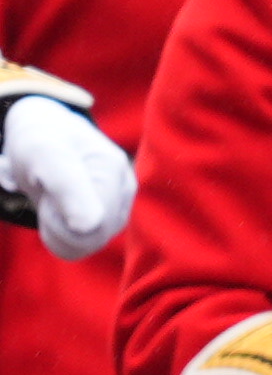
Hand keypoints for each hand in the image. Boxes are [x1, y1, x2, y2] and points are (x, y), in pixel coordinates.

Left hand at [3, 94, 129, 257]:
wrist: (47, 132)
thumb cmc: (42, 141)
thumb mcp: (44, 155)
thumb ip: (69, 188)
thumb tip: (90, 225)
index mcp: (113, 169)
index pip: (90, 226)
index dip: (57, 219)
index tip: (44, 192)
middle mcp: (126, 188)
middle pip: (92, 237)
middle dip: (59, 225)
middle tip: (46, 196)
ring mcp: (122, 204)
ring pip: (90, 243)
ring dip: (60, 229)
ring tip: (53, 200)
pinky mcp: (114, 216)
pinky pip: (88, 243)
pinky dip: (66, 233)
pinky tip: (61, 211)